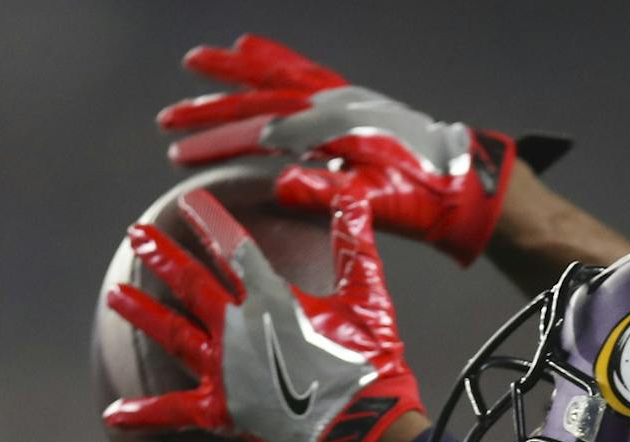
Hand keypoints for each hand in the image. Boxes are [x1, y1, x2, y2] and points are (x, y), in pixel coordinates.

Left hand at [102, 189, 419, 441]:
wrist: (363, 430)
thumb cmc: (372, 364)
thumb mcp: (368, 296)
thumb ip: (354, 243)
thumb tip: (349, 193)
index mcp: (270, 297)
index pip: (231, 246)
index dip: (209, 220)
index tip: (190, 202)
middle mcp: (236, 328)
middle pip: (190, 283)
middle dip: (162, 255)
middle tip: (137, 234)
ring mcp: (224, 369)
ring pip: (173, 334)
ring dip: (142, 313)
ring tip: (115, 296)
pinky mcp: (222, 410)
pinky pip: (175, 412)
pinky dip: (144, 413)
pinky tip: (113, 413)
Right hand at [159, 34, 562, 266]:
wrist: (460, 180)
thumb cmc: (419, 198)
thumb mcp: (375, 205)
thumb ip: (328, 195)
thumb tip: (280, 184)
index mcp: (331, 133)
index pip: (260, 135)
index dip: (216, 145)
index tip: (180, 156)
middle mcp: (332, 106)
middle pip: (259, 102)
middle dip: (210, 111)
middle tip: (169, 121)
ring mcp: (341, 97)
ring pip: (276, 75)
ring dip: (234, 71)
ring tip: (195, 63)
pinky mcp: (351, 97)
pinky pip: (303, 69)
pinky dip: (273, 56)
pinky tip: (250, 47)